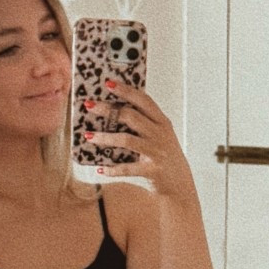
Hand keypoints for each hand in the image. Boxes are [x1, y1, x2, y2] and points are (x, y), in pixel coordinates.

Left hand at [85, 83, 196, 200]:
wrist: (180, 185)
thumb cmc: (164, 158)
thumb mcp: (160, 136)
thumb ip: (144, 124)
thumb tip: (113, 113)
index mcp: (162, 122)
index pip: (144, 101)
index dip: (126, 90)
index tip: (109, 83)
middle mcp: (160, 134)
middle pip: (131, 116)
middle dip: (108, 109)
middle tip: (89, 105)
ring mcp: (157, 152)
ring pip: (126, 140)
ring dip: (105, 138)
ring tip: (88, 136)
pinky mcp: (152, 170)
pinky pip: (128, 168)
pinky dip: (113, 169)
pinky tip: (101, 169)